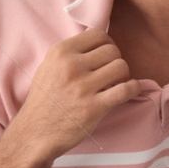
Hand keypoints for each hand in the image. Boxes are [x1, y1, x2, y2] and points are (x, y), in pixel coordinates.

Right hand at [10, 25, 139, 160]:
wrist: (35, 133)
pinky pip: (126, 89)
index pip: (97, 34)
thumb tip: (98, 40)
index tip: (105, 57)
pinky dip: (133, 88)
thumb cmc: (44, 100)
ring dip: (123, 76)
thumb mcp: (49, 67)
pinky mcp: (94, 107)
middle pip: (112, 51)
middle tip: (110, 74)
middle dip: (115, 61)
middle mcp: (71, 66)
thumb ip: (71, 53)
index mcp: (60, 52)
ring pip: (121, 67)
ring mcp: (83, 87)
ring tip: (115, 84)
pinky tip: (129, 91)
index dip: (107, 44)